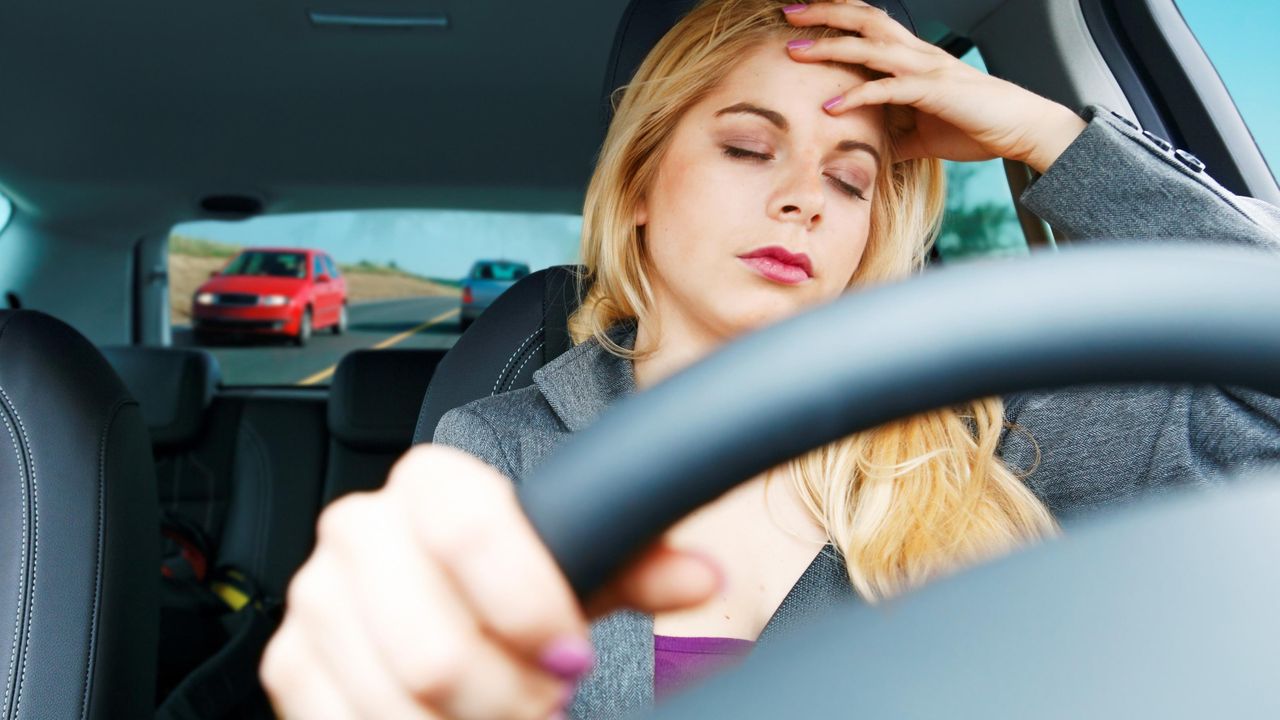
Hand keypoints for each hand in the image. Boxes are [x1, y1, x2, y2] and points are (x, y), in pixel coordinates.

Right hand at [260, 444, 719, 719]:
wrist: (427, 602)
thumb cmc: (505, 582)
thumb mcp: (567, 568)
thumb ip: (632, 565)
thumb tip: (702, 574)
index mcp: (428, 485)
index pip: (469, 529)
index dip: (528, 602)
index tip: (572, 654)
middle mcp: (359, 529)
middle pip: (433, 647)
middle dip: (506, 697)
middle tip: (547, 700)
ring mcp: (316, 599)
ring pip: (395, 701)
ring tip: (508, 715)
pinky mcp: (288, 662)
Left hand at [784, 1, 1086, 172]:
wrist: (1022, 130)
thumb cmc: (978, 126)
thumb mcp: (923, 133)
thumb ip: (894, 135)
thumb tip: (871, 149)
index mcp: (915, 58)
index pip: (870, 26)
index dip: (837, 16)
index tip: (802, 18)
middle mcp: (918, 54)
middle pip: (865, 20)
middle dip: (825, 14)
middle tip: (789, 14)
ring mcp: (926, 69)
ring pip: (871, 46)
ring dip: (830, 47)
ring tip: (795, 51)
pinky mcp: (933, 92)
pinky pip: (888, 89)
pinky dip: (857, 96)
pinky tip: (830, 107)